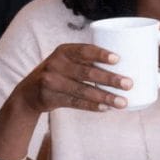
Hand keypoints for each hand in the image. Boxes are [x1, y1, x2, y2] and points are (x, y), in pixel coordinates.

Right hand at [13, 44, 131, 112]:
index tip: (118, 59)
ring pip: (83, 90)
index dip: (101, 54)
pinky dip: (92, 106)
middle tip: (129, 84)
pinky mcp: (50, 98)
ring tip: (123, 102)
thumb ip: (89, 61)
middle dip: (110, 79)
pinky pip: (75, 102)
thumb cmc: (61, 72)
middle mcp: (56, 64)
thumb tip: (130, 64)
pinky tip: (105, 108)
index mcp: (64, 51)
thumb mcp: (68, 61)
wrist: (29, 92)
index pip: (84, 50)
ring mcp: (51, 81)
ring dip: (105, 96)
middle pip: (87, 72)